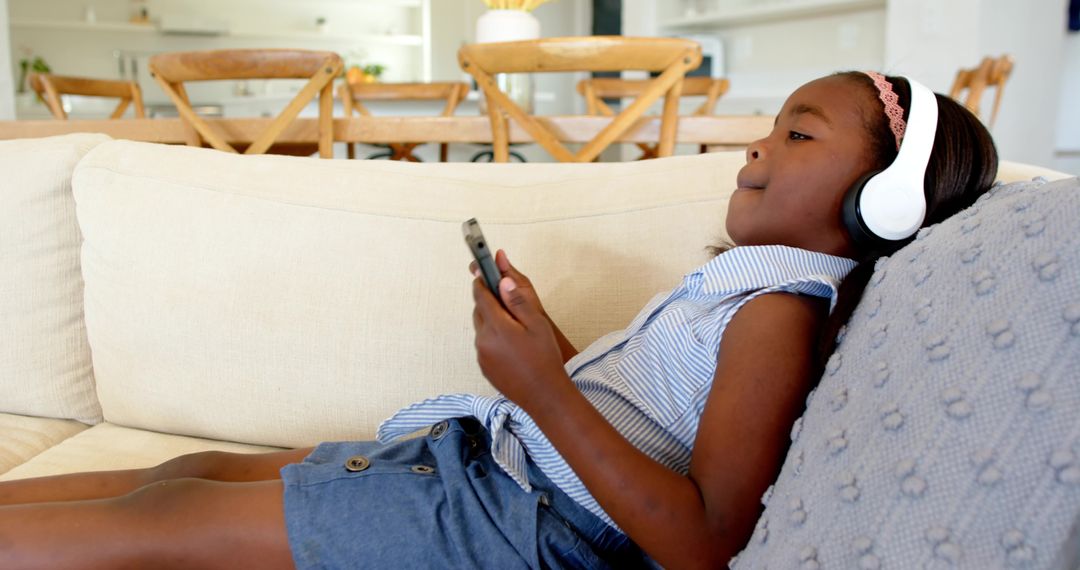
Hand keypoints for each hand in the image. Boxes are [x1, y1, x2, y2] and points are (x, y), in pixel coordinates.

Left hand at [471, 250, 570, 409]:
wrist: (544, 395)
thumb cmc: (544, 359)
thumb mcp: (537, 324)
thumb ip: (518, 302)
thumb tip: (503, 282)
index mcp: (496, 326)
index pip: (480, 296)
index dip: (482, 282)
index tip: (483, 273)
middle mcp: (483, 340)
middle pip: (479, 312)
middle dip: (489, 303)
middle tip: (507, 302)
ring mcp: (481, 355)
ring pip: (481, 329)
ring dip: (491, 322)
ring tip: (514, 328)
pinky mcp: (483, 367)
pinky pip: (483, 345)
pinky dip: (492, 339)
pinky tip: (512, 346)